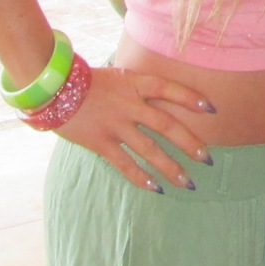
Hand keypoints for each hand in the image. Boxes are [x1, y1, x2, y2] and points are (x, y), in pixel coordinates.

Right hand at [56, 67, 215, 191]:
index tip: (212, 109)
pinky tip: (156, 189)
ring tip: (189, 182)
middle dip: (190, 143)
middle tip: (208, 159)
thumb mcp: (118, 76)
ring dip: (171, 168)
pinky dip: (141, 177)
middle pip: (166, 125)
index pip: (169, 88)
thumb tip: (165, 99)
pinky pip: (125, 164)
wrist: (52, 88)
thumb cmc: (88, 81)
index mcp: (134, 83)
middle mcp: (128, 104)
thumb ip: (139, 88)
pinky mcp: (100, 142)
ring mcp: (115, 125)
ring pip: (149, 150)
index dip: (191, 98)